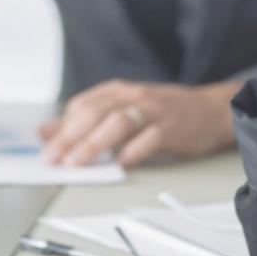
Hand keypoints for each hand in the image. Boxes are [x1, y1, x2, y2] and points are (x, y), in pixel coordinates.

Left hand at [37, 79, 238, 167]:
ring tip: (78, 163)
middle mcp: (133, 97)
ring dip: (95, 143)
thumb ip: (84, 122)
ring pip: (118, 122)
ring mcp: (154, 111)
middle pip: (95, 113)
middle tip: (54, 160)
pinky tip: (122, 163)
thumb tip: (44, 133)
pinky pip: (151, 137)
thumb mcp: (122, 110)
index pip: (82, 106)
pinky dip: (134, 150)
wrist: (211, 111)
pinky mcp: (173, 127)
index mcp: (118, 92)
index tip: (46, 152)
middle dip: (70, 137)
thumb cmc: (162, 113)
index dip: (62, 129)